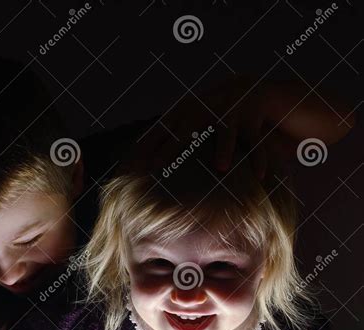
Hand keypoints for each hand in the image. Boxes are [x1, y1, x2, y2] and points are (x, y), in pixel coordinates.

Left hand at [125, 75, 283, 180]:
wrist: (252, 90)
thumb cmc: (213, 113)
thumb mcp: (191, 118)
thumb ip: (168, 135)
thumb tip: (137, 157)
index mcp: (190, 109)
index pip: (164, 126)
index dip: (148, 143)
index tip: (133, 163)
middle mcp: (209, 107)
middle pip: (189, 126)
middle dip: (173, 146)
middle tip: (157, 165)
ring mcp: (233, 112)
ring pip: (228, 132)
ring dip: (225, 149)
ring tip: (221, 168)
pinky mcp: (254, 120)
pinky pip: (256, 142)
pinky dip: (258, 159)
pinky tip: (258, 176)